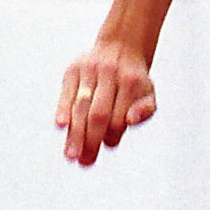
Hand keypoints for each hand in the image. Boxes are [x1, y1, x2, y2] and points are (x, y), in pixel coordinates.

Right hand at [55, 46, 156, 166]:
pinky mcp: (73, 70)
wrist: (121, 47)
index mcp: (131, 84)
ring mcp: (90, 72)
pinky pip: (67, 92)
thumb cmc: (134, 82)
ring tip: (71, 155)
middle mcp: (110, 76)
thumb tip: (130, 121)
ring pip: (81, 106)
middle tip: (83, 163)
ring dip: (75, 132)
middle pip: (98, 115)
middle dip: (90, 141)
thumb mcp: (149, 94)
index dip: (111, 135)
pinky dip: (62, 109)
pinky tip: (60, 126)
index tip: (104, 147)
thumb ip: (145, 110)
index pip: (119, 118)